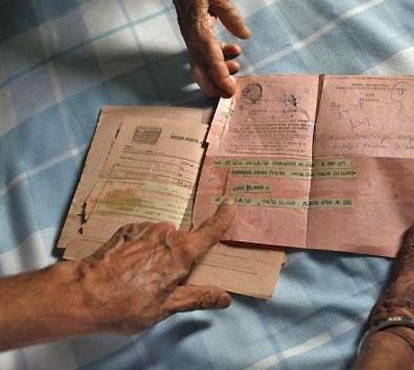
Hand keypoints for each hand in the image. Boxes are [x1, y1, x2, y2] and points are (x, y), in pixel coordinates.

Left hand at [75, 203, 234, 333]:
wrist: (84, 293)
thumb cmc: (128, 303)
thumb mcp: (167, 307)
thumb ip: (198, 297)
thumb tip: (225, 297)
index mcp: (182, 252)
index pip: (210, 231)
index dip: (222, 218)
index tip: (230, 205)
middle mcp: (167, 234)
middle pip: (184, 240)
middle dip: (182, 254)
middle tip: (169, 277)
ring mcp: (145, 229)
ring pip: (163, 238)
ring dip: (160, 251)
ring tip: (144, 275)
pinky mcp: (127, 230)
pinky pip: (145, 236)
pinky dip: (143, 247)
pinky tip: (130, 266)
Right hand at [156, 0, 250, 96]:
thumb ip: (233, 17)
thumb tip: (245, 35)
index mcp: (198, 31)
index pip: (210, 60)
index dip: (221, 77)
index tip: (230, 90)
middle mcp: (193, 39)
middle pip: (201, 72)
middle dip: (215, 86)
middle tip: (230, 93)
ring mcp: (192, 40)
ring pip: (202, 66)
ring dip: (218, 73)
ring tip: (237, 67)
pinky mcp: (195, 37)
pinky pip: (204, 56)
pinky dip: (217, 61)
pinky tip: (232, 53)